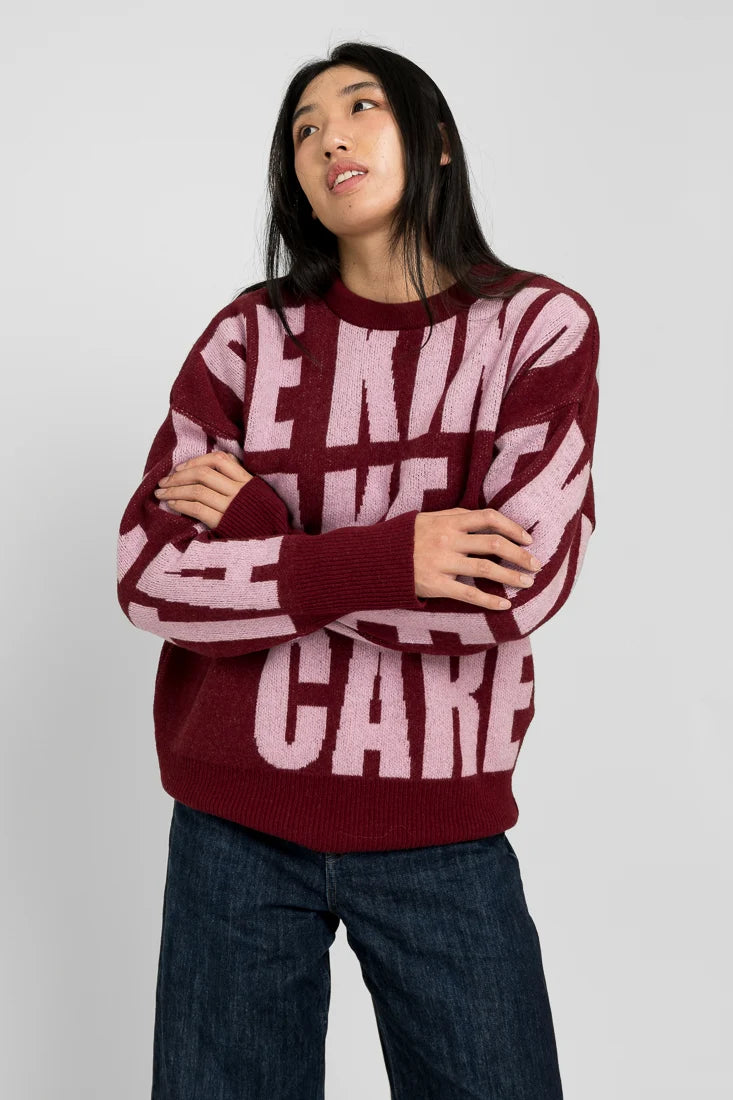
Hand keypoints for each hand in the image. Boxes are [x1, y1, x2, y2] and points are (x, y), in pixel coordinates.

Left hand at [154, 451, 253, 529]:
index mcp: (247, 480)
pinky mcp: (224, 524)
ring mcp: (231, 507)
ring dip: (175, 490)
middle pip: (203, 474)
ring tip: (161, 493)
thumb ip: (240, 476)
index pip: (219, 460)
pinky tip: (172, 504)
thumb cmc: (261, 518)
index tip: (180, 467)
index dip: (196, 461)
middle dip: (178, 476)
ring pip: (197, 491)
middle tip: (163, 481)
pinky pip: (198, 509)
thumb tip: (220, 458)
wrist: (273, 542)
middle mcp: (239, 491)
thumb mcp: (257, 492)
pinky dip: (181, 505)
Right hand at [414, 507, 542, 609]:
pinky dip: (490, 600)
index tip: (528, 539)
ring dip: (511, 576)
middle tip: (536, 565)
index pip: (489, 518)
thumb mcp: (429, 518)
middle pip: (494, 544)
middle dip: (520, 555)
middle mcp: (448, 539)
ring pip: (486, 569)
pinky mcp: (436, 585)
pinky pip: (469, 594)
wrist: (375, 559)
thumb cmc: (405, 538)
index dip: (513, 527)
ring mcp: (442, 563)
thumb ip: (456, 518)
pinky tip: (505, 604)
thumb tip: (487, 521)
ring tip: (527, 583)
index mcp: (449, 520)